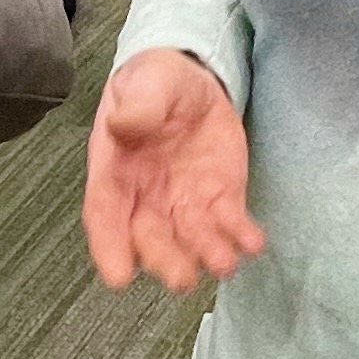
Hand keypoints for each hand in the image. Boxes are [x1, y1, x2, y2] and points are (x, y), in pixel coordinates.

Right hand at [83, 50, 260, 291]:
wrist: (190, 81)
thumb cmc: (154, 84)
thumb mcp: (145, 83)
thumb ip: (136, 104)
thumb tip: (122, 122)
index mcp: (116, 170)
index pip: (105, 212)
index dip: (109, 246)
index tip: (118, 277)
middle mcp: (147, 196)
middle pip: (150, 237)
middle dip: (166, 260)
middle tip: (181, 277)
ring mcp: (185, 202)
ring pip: (192, 239)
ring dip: (207, 254)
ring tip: (224, 263)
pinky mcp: (221, 198)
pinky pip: (230, 223)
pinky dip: (242, 236)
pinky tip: (253, 242)